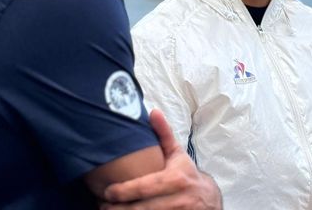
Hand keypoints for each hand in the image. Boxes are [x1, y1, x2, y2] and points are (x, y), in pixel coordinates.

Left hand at [101, 109, 221, 209]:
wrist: (209, 199)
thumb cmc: (186, 174)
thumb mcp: (177, 154)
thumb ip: (163, 134)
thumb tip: (153, 111)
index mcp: (175, 179)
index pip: (143, 187)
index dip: (122, 191)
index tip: (106, 192)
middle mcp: (178, 199)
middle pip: (141, 209)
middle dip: (118, 209)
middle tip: (102, 205)